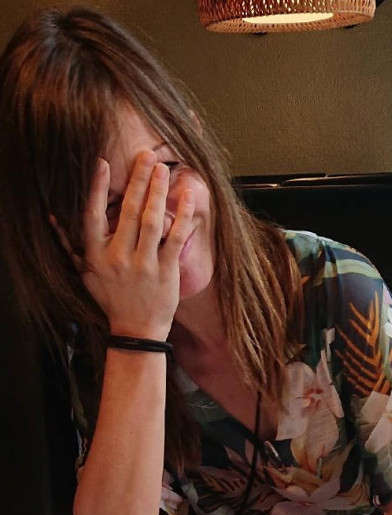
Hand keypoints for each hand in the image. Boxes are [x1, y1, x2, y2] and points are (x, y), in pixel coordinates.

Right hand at [73, 150, 194, 339]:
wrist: (136, 332)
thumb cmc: (111, 300)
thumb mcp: (85, 274)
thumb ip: (71, 245)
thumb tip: (53, 218)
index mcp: (97, 254)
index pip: (94, 214)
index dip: (97, 187)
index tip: (103, 162)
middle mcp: (119, 257)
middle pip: (128, 210)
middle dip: (138, 179)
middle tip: (147, 155)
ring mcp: (144, 264)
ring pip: (151, 219)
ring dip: (158, 190)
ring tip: (164, 168)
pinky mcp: (166, 271)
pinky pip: (175, 237)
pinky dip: (182, 215)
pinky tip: (186, 196)